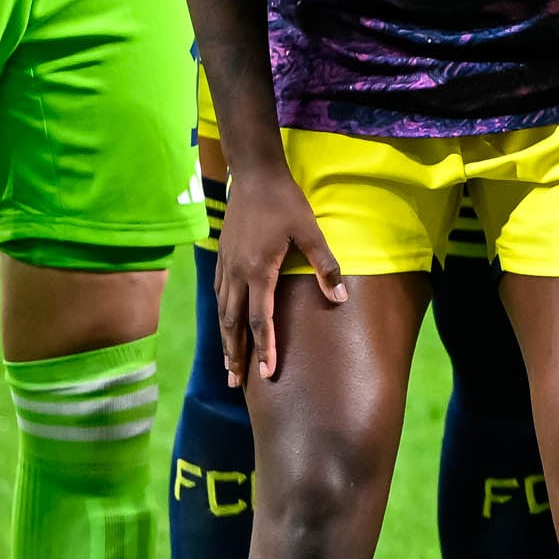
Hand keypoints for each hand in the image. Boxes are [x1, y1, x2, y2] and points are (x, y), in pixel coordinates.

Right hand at [212, 157, 346, 385]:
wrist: (255, 175)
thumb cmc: (286, 202)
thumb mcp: (310, 231)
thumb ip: (325, 265)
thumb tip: (341, 296)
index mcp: (258, 271)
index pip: (259, 320)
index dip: (263, 348)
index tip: (267, 373)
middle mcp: (236, 274)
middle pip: (233, 324)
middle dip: (235, 355)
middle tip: (236, 382)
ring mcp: (225, 266)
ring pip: (222, 312)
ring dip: (226, 339)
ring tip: (228, 364)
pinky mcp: (222, 257)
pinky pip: (218, 295)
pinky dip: (221, 316)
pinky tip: (225, 324)